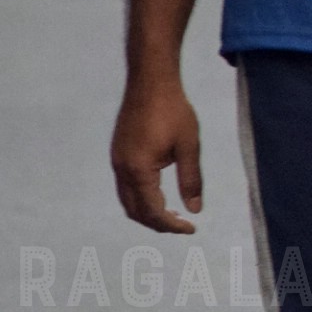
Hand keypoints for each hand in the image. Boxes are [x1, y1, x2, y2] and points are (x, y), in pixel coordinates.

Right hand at [112, 74, 203, 233]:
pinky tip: (159, 193)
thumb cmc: (173, 111)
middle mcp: (122, 169)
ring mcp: (116, 161)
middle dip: (158, 223)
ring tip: (172, 213)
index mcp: (139, 170)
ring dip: (147, 212)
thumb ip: (191, 180)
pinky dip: (141, 198)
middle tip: (182, 225)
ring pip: (127, 200)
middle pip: (135, 211)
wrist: (150, 82)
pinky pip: (125, 186)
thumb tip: (195, 210)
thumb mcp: (189, 146)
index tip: (191, 229)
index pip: (153, 211)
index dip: (172, 225)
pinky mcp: (118, 153)